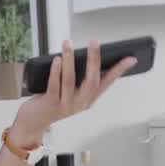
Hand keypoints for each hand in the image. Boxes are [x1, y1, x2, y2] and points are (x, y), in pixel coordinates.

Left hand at [10, 40, 136, 146]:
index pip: (108, 83)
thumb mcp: (69, 92)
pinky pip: (54, 86)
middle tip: (94, 42)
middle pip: (92, 81)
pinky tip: (57, 59)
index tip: (131, 59)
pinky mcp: (51, 105)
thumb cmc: (51, 103)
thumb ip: (77, 78)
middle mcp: (80, 103)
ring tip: (68, 44)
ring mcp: (66, 105)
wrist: (33, 123)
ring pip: (70, 80)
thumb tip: (79, 53)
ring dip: (70, 60)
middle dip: (94, 60)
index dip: (119, 71)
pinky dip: (56, 71)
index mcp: (88, 99)